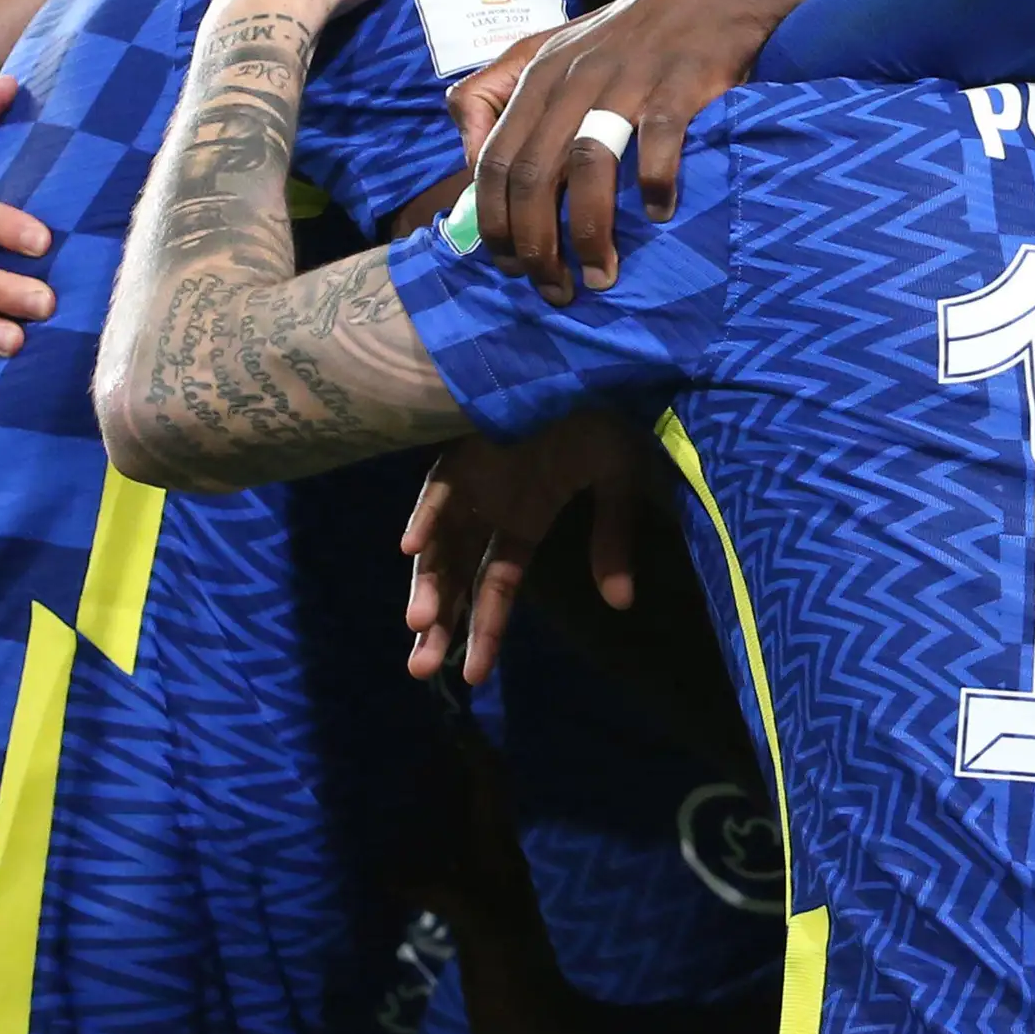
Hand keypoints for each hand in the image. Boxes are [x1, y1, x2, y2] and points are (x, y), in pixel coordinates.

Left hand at [403, 409, 662, 686]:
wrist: (596, 356)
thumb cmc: (609, 412)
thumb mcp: (621, 481)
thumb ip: (613, 539)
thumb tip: (620, 604)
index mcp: (524, 517)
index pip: (497, 585)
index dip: (485, 630)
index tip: (473, 677)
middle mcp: (490, 504)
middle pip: (457, 573)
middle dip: (440, 622)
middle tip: (422, 671)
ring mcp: (474, 475)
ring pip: (441, 540)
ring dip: (428, 581)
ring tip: (418, 626)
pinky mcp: (467, 444)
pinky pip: (441, 484)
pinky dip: (428, 513)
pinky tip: (413, 544)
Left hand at [466, 0, 813, 298]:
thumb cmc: (630, 32)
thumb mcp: (552, 48)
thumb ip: (499, 94)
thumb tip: (469, 160)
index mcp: (539, 75)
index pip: (493, 160)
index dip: (494, 222)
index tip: (509, 266)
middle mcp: (573, 78)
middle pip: (532, 175)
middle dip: (536, 245)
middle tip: (553, 290)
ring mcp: (626, 80)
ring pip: (587, 167)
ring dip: (590, 232)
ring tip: (601, 275)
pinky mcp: (678, 83)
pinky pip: (657, 144)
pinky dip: (654, 186)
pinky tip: (660, 214)